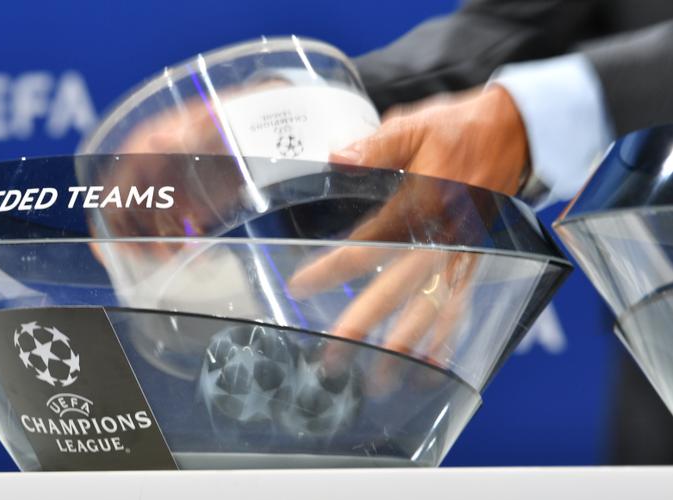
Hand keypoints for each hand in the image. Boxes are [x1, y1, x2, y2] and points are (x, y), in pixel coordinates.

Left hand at [288, 86, 528, 385]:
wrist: (517, 130)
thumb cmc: (460, 128)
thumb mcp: (414, 125)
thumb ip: (374, 144)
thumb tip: (336, 156)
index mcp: (421, 204)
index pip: (368, 243)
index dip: (333, 268)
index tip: (301, 287)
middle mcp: (441, 236)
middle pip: (396, 288)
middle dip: (364, 323)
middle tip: (334, 355)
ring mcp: (462, 251)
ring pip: (429, 306)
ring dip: (404, 343)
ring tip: (381, 378)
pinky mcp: (476, 257)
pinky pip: (460, 303)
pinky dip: (446, 334)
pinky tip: (432, 362)